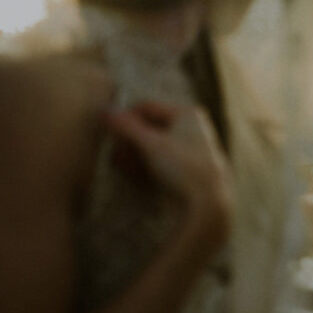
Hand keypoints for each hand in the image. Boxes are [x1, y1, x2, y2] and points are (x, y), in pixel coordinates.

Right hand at [106, 101, 231, 241]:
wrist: (206, 204)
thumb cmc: (183, 168)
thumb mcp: (151, 144)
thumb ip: (126, 127)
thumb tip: (106, 112)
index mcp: (187, 114)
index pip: (147, 107)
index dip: (126, 119)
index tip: (108, 131)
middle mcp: (189, 129)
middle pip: (147, 128)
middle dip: (128, 140)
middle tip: (113, 152)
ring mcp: (186, 150)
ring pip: (150, 147)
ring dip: (132, 154)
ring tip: (118, 163)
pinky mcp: (182, 170)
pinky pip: (157, 162)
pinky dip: (142, 165)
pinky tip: (129, 173)